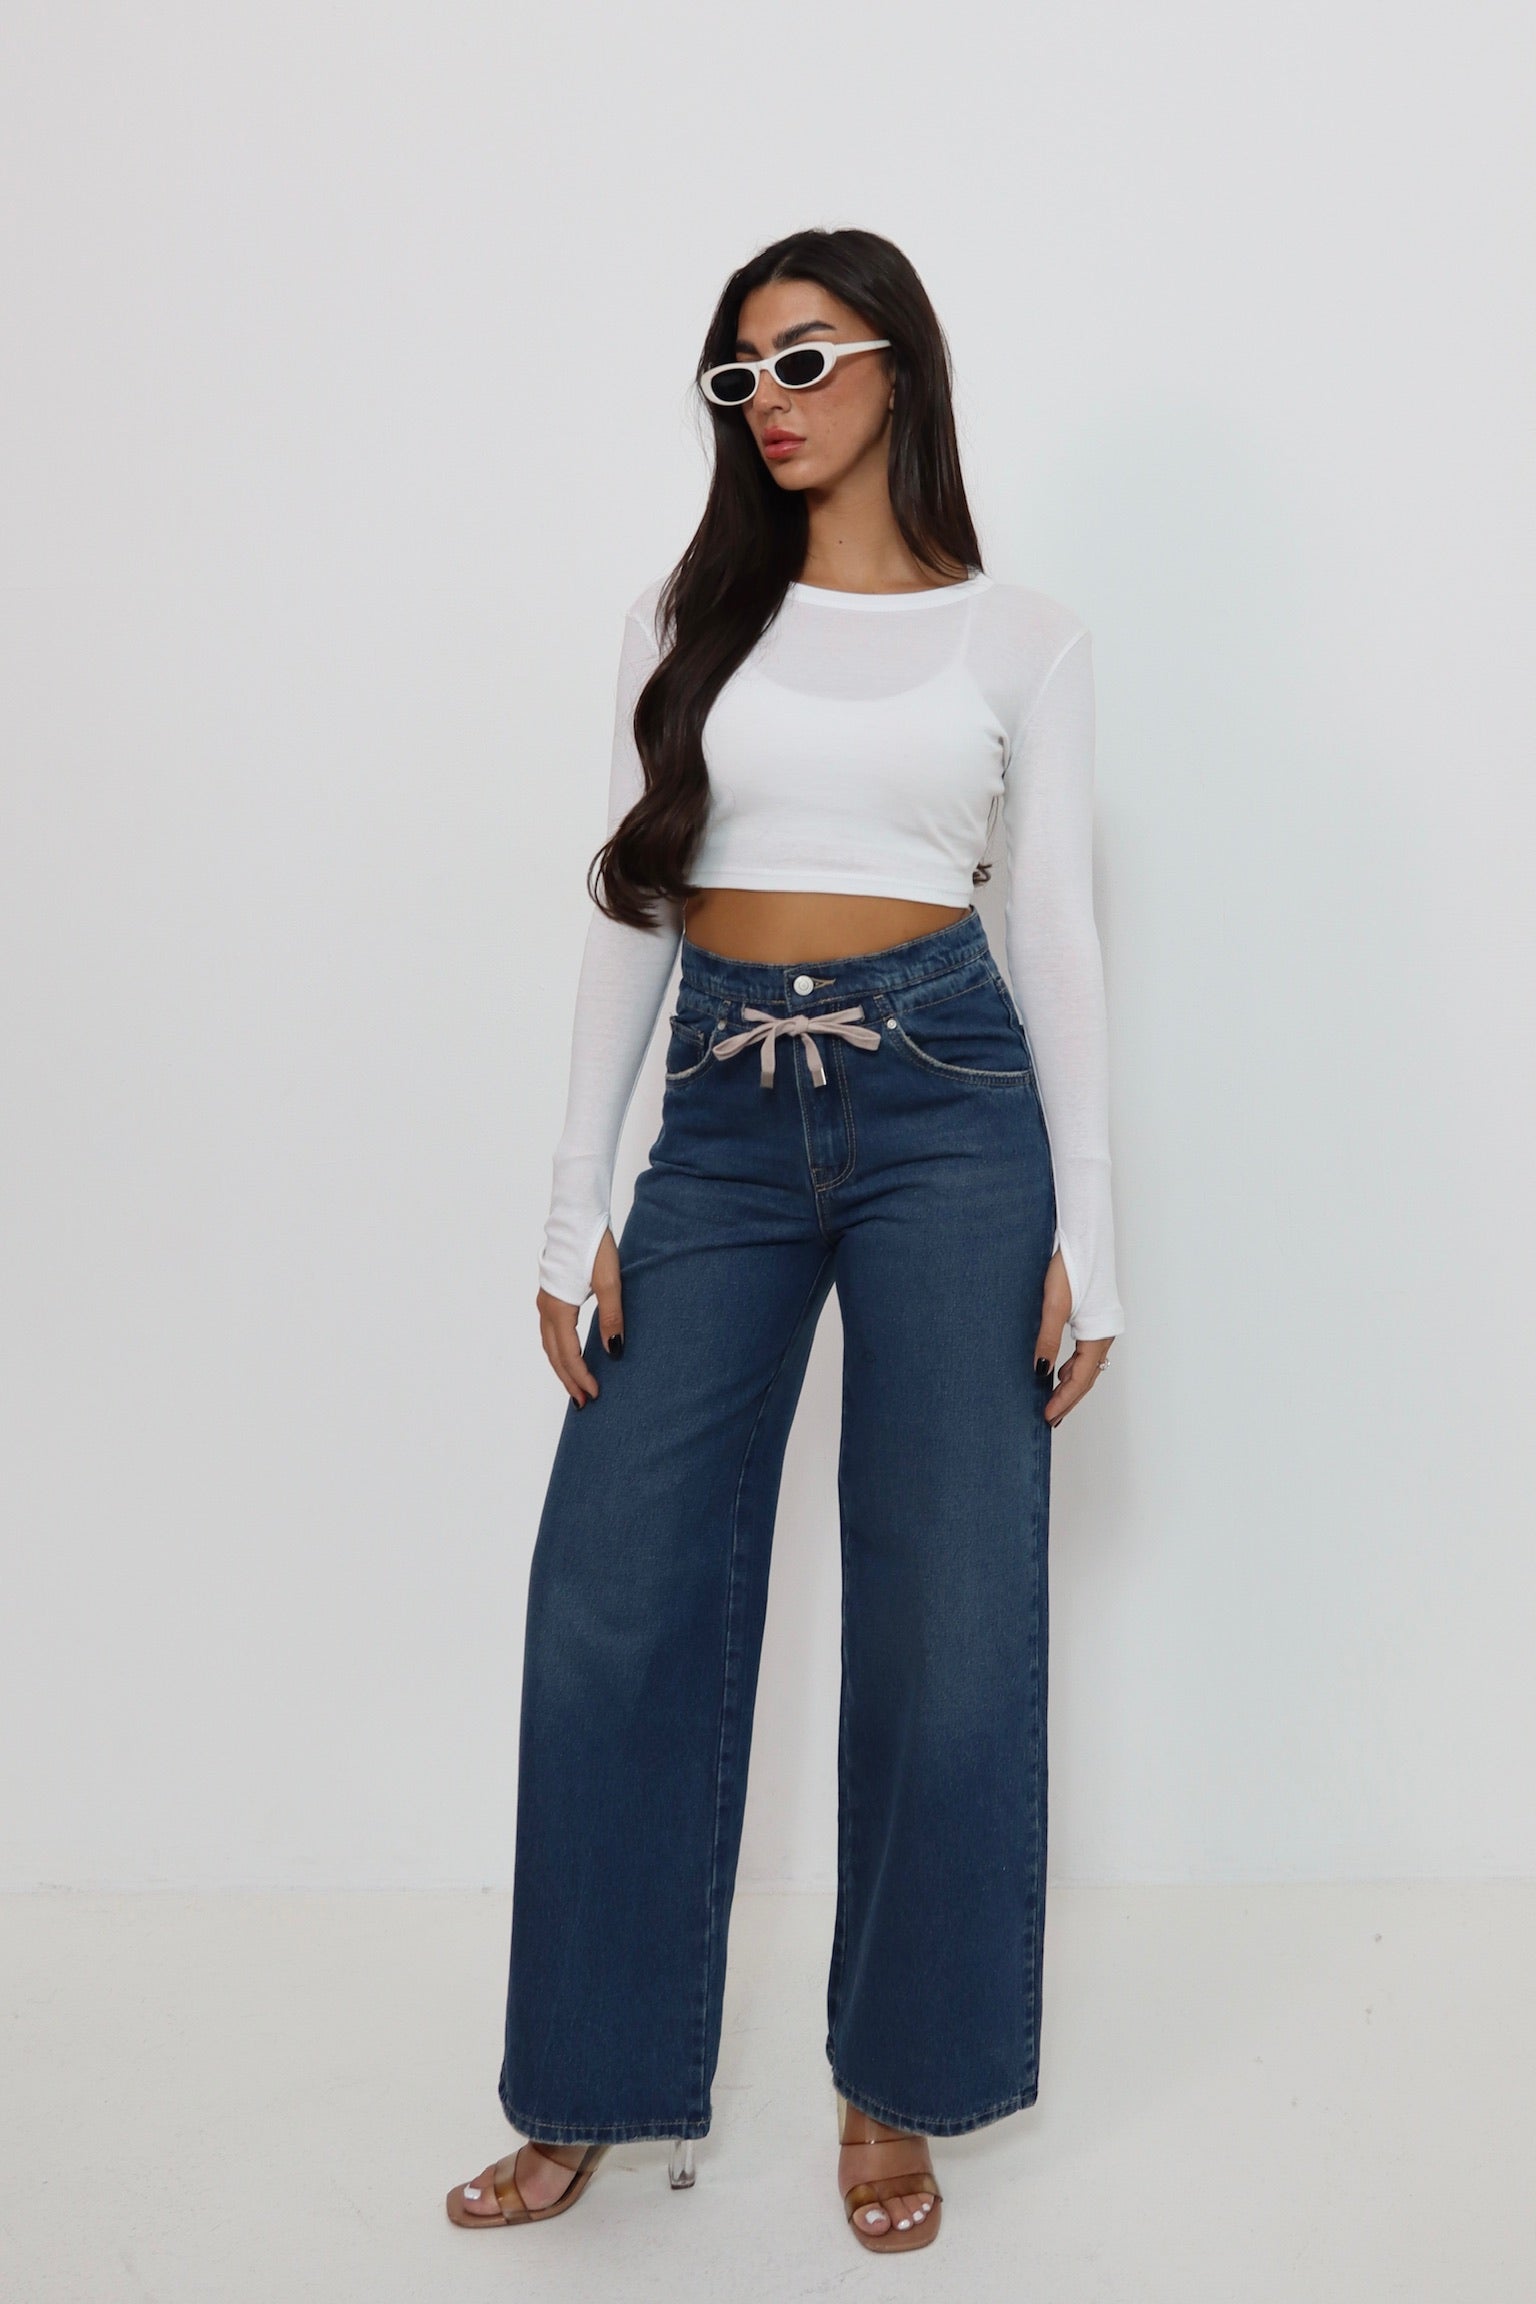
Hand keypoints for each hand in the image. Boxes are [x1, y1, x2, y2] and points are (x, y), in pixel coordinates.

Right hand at [537, 1228, 624, 1408]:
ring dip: (562, 1367)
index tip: (595, 1394)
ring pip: (550, 1345)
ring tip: (576, 1385)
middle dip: (568, 1380)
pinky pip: (550, 1333)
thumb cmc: (593, 1246)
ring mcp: (545, 1302)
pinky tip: (569, 1356)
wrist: (576, 1217)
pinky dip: (559, 1351)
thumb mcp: (610, 1282)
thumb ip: (612, 1318)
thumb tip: (614, 1351)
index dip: (580, 1377)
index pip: (568, 1355)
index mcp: (559, 1308)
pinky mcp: (550, 1295)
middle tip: (583, 1402)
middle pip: (554, 1355)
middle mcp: (546, 1308)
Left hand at [1033, 1249, 1112, 1426]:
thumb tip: (1039, 1372)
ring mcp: (1100, 1327)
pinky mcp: (1092, 1319)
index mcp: (1098, 1335)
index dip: (1064, 1400)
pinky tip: (1057, 1371)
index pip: (1080, 1380)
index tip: (1047, 1417)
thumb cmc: (1071, 1267)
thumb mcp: (1053, 1305)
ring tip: (1051, 1400)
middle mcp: (1103, 1335)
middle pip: (1086, 1378)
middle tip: (1049, 1418)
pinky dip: (1070, 1367)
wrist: (1083, 1239)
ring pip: (1085, 1366)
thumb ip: (1047, 1339)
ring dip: (1069, 1385)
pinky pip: (1084, 1353)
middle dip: (1067, 1399)